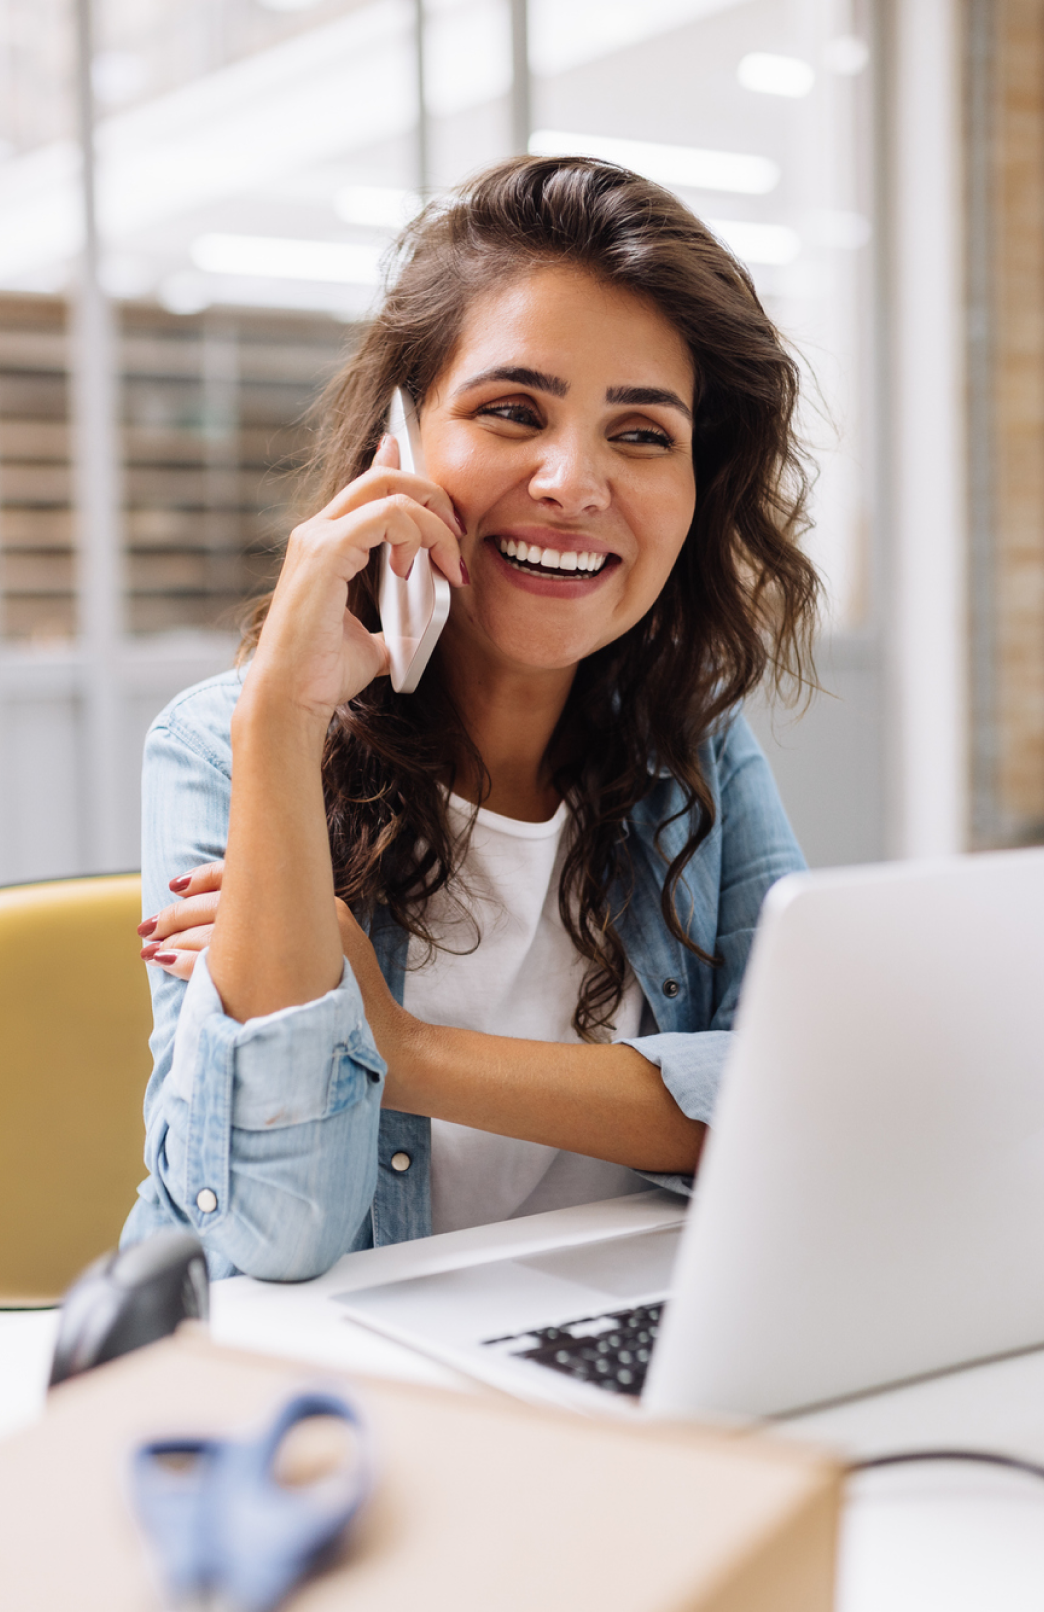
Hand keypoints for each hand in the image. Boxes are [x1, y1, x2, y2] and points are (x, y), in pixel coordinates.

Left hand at [138, 860, 421, 1070]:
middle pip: (229, 902)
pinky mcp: (286, 979)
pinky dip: (188, 963)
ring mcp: (301, 946)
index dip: (206, 878)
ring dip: (176, 938)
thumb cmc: (358, 1008)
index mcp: (321, 905)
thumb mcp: (333, 954)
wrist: (391, 1050)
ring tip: (150, 947)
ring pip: (219, 931)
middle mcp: (312, 915)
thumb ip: (295, 933)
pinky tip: (166, 965)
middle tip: (149, 924)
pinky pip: (222, 963)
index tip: (174, 887)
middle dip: (180, 912)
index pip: (255, 875)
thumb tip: (240, 925)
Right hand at [242, 434, 466, 728]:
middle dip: (433, 497)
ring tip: (448, 562)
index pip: (367, 486)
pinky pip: (386, 516)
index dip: (404, 473)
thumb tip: (410, 638)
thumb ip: (389, 631)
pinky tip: (412, 570)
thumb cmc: (322, 675)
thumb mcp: (370, 646)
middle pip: (384, 477)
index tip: (445, 507)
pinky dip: (414, 535)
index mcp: (325, 545)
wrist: (292, 698)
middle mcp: (317, 532)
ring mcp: (318, 538)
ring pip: (390, 491)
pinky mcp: (325, 552)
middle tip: (457, 536)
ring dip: (433, 522)